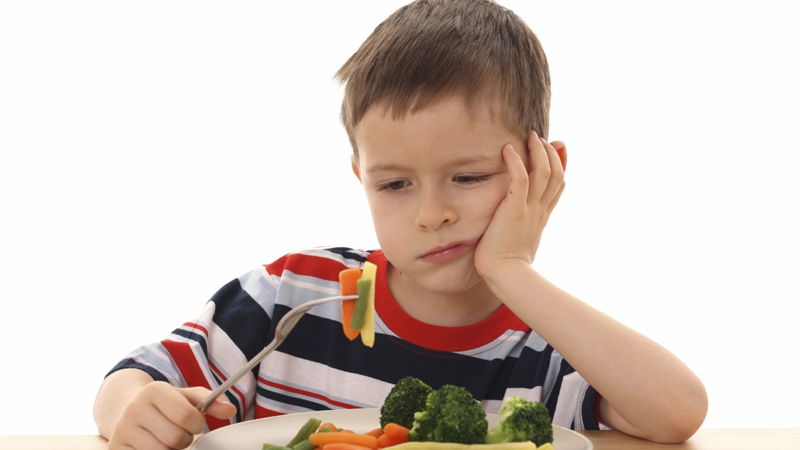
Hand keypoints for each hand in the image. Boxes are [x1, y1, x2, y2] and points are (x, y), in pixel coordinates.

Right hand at [108, 381, 235, 449]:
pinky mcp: (116, 449)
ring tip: (168, 441)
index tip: (194, 422)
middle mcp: (135, 408)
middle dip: (185, 439)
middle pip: (175, 438)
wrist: (129, 411)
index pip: (187, 415)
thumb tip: (230, 410)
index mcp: (154, 390)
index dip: (197, 424)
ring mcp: (122, 430)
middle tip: (180, 434)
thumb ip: (210, 401)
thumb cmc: (166, 406)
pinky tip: (155, 446)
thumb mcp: (186, 397)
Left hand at [474, 131, 565, 281]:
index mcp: (541, 216)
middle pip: (556, 174)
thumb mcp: (519, 242)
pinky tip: (508, 149)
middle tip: (540, 138)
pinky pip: (520, 180)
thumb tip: (519, 230)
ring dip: (538, 151)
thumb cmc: (507, 264)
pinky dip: (515, 163)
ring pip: (544, 173)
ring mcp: (529, 210)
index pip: (558, 185)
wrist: (507, 277)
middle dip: (550, 153)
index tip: (558, 147)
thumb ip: (521, 229)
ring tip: (530, 136)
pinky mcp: (514, 211)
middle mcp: (539, 210)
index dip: (561, 164)